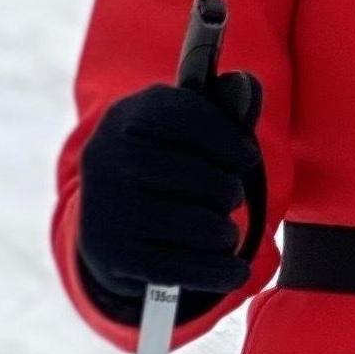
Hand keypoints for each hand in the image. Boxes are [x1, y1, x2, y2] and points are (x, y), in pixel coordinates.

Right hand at [76, 73, 265, 307]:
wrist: (109, 219)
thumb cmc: (166, 161)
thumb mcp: (185, 128)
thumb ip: (223, 108)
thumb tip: (247, 83)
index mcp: (126, 116)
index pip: (187, 116)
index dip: (228, 138)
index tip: (247, 156)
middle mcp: (107, 158)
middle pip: (205, 179)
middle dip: (229, 191)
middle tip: (228, 197)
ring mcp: (107, 208)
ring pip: (204, 226)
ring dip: (226, 232)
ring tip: (221, 229)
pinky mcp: (114, 254)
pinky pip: (186, 267)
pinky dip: (220, 270)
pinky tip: (235, 270)